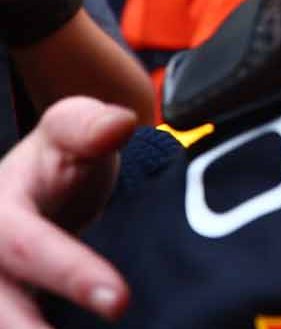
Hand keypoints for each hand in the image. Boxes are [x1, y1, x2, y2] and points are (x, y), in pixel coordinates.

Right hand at [0, 97, 135, 325]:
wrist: (43, 190)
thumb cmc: (59, 162)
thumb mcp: (69, 131)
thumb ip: (87, 126)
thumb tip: (118, 124)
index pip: (29, 250)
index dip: (71, 274)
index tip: (118, 301)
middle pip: (3, 310)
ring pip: (8, 323)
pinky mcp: (11, 312)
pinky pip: (18, 327)